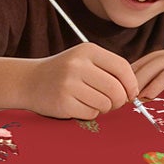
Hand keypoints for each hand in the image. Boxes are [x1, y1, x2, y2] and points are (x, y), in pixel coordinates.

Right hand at [21, 44, 138, 118]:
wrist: (29, 81)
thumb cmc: (65, 73)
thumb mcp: (84, 60)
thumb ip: (109, 70)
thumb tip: (135, 91)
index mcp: (87, 50)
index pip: (122, 67)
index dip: (132, 84)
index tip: (131, 93)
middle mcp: (78, 64)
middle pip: (116, 89)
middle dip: (119, 101)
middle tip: (112, 103)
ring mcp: (68, 83)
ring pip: (105, 103)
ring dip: (103, 107)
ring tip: (91, 101)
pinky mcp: (62, 102)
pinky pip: (91, 113)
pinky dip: (89, 113)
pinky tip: (78, 105)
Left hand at [132, 45, 163, 97]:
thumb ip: (151, 75)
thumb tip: (127, 91)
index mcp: (162, 57)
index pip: (140, 65)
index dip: (127, 78)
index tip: (117, 93)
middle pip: (151, 68)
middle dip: (138, 82)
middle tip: (127, 99)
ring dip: (156, 85)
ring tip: (146, 98)